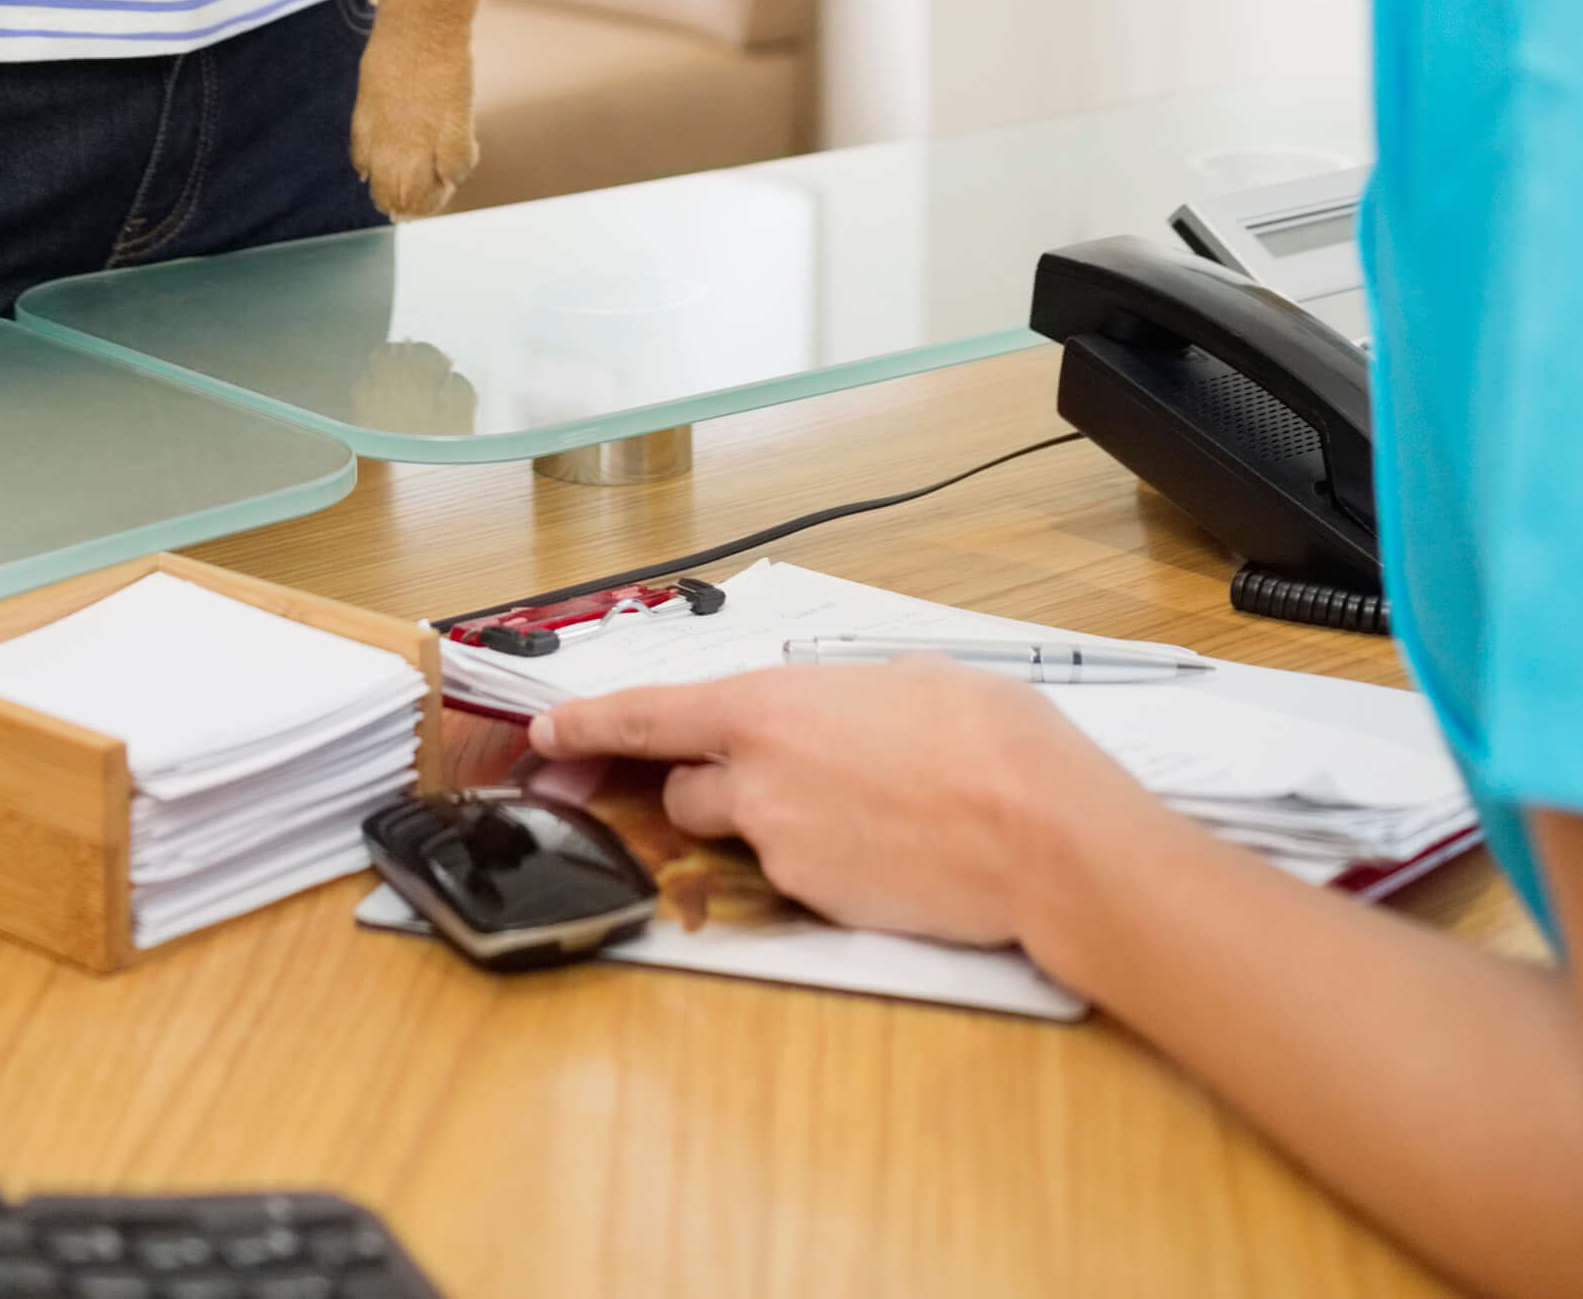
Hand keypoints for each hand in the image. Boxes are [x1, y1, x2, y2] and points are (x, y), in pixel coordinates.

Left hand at [531, 664, 1158, 971]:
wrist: (1036, 833)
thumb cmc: (984, 736)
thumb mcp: (899, 679)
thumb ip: (832, 697)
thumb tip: (824, 715)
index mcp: (766, 706)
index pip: (647, 715)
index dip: (587, 724)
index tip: (545, 732)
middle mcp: (755, 780)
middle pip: (685, 790)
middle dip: (712, 785)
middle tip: (780, 774)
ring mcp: (781, 850)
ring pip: (741, 837)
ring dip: (766, 823)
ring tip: (853, 810)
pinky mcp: (815, 903)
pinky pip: (792, 876)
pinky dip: (818, 861)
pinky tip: (879, 848)